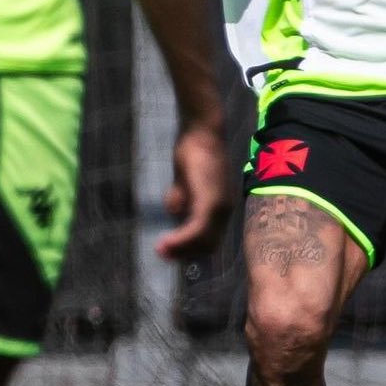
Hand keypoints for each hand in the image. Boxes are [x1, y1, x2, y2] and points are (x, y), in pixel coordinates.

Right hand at [156, 125, 233, 259]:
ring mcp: (220, 206)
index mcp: (221, 207)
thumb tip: (175, 215)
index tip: (169, 251)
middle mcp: (225, 210)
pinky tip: (165, 240)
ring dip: (180, 249)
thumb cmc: (193, 152)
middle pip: (209, 246)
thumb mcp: (185, 182)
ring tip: (160, 249)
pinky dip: (181, 239)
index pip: (210, 240)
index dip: (190, 250)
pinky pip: (198, 229)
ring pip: (204, 241)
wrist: (200, 131)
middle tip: (161, 253)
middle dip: (184, 254)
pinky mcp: (211, 200)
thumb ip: (182, 200)